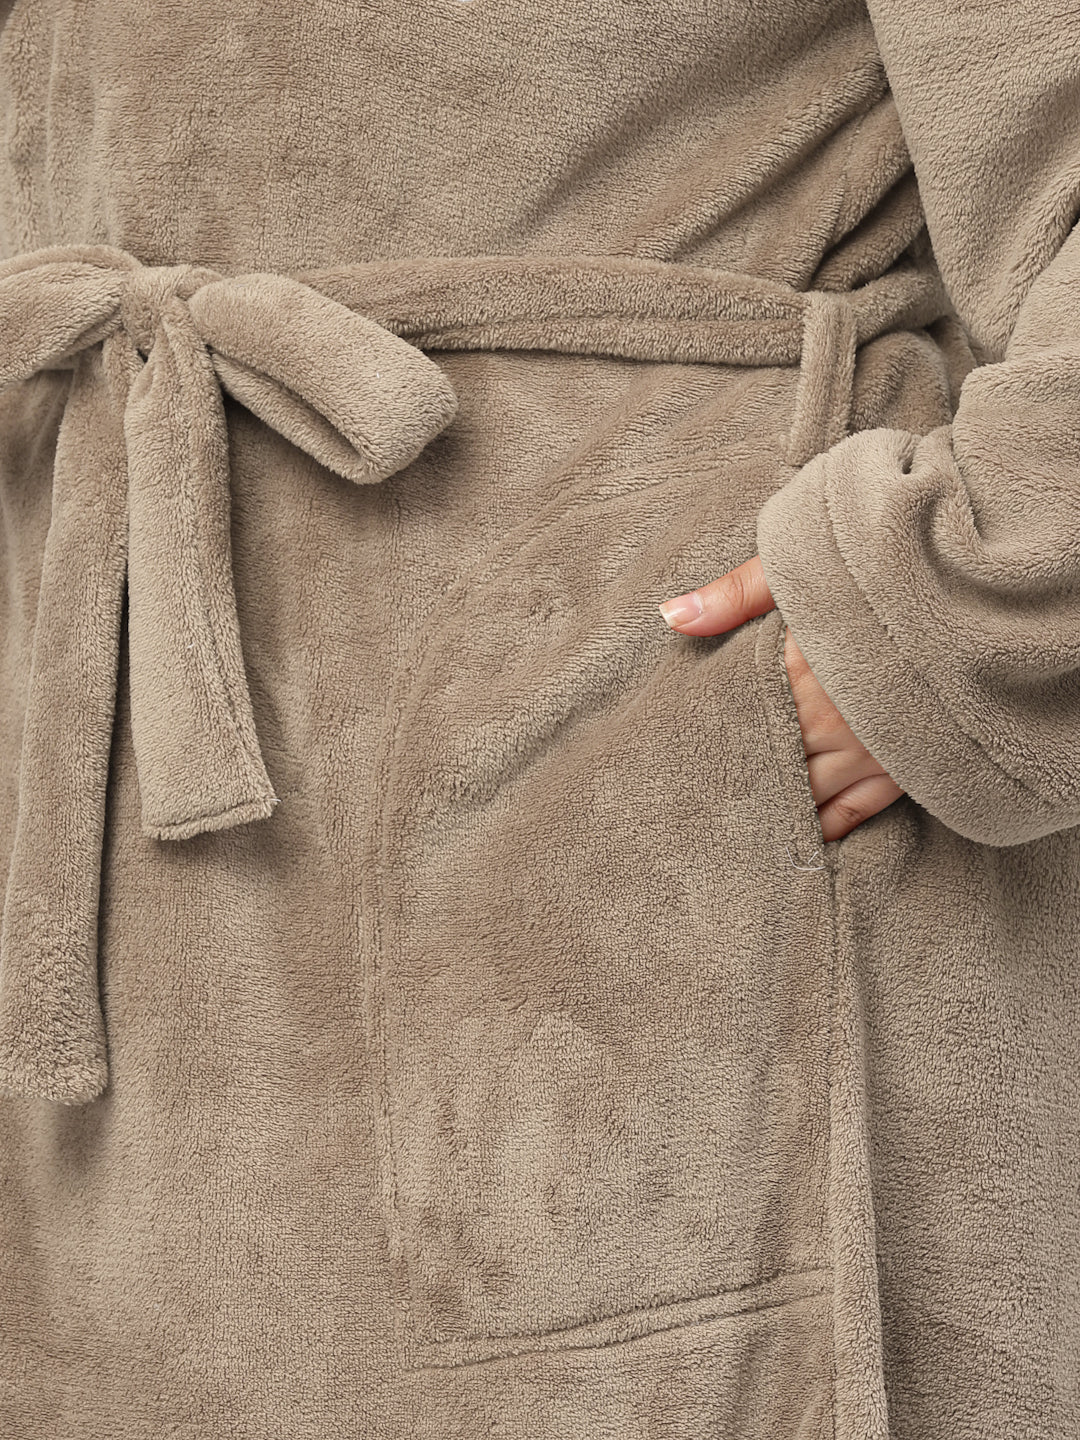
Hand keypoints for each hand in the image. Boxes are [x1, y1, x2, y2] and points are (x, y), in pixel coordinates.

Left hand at [657, 554, 903, 841]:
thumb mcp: (805, 564)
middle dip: (736, 782)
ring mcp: (871, 749)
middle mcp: (832, 719)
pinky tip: (801, 836)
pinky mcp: (906, 766)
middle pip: (769, 764)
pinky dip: (825, 827)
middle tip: (694, 810)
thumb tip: (670, 617)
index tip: (679, 759)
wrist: (979, 593)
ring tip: (736, 833)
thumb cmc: (883, 571)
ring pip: (807, 795)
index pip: (739, 722)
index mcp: (799, 670)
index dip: (709, 742)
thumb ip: (737, 593)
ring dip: (774, 809)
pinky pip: (856, 812)